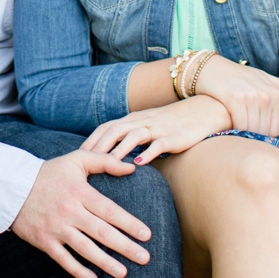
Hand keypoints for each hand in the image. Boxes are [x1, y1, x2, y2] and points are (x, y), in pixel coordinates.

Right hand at [11, 151, 152, 277]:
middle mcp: (69, 211)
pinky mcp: (44, 240)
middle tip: (144, 258)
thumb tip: (131, 168)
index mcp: (79, 192)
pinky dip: (78, 271)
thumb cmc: (49, 173)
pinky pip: (63, 259)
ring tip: (124, 273)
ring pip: (85, 248)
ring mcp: (56, 227)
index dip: (129, 223)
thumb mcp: (76, 160)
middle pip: (101, 232)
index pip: (109, 210)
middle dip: (124, 246)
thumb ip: (104, 161)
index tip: (147, 234)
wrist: (12, 186)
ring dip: (105, 262)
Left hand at [82, 96, 232, 165]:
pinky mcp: (173, 137)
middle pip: (114, 130)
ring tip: (106, 164)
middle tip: (86, 163)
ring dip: (118, 150)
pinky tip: (138, 165)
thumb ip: (131, 138)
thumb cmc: (171, 124)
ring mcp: (157, 128)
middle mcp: (141, 121)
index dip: (91, 140)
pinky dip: (147, 154)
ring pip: (133, 136)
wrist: (202, 112)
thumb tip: (113, 158)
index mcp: (133, 119)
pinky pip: (158, 145)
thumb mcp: (147, 127)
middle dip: (99, 146)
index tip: (77, 156)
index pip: (106, 127)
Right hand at [192, 55, 278, 136]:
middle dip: (254, 138)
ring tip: (235, 137)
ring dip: (244, 136)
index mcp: (274, 92)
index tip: (251, 138)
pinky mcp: (234, 98)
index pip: (274, 128)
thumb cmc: (235, 75)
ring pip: (252, 129)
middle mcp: (265, 94)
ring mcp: (250, 96)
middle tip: (242, 140)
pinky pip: (239, 124)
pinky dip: (234, 131)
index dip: (264, 137)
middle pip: (264, 130)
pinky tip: (228, 130)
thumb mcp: (260, 77)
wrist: (208, 68)